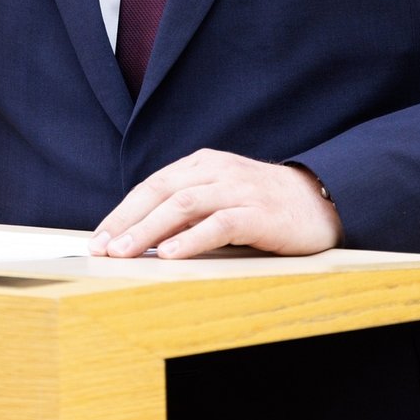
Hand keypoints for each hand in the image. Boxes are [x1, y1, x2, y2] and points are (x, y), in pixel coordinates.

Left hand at [90, 149, 342, 259]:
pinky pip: (220, 223)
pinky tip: (172, 255)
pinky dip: (192, 238)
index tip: (98, 239)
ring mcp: (238, 189)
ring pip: (183, 205)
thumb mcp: (220, 196)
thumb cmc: (263, 204)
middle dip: (126, 221)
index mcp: (202, 164)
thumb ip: (186, 209)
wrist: (321, 200)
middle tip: (102, 249)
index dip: (122, 212)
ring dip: (150, 230)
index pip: (152, 185)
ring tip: (126, 253)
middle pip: (160, 192)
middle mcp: (216, 171)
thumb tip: (140, 237)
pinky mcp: (258, 212)